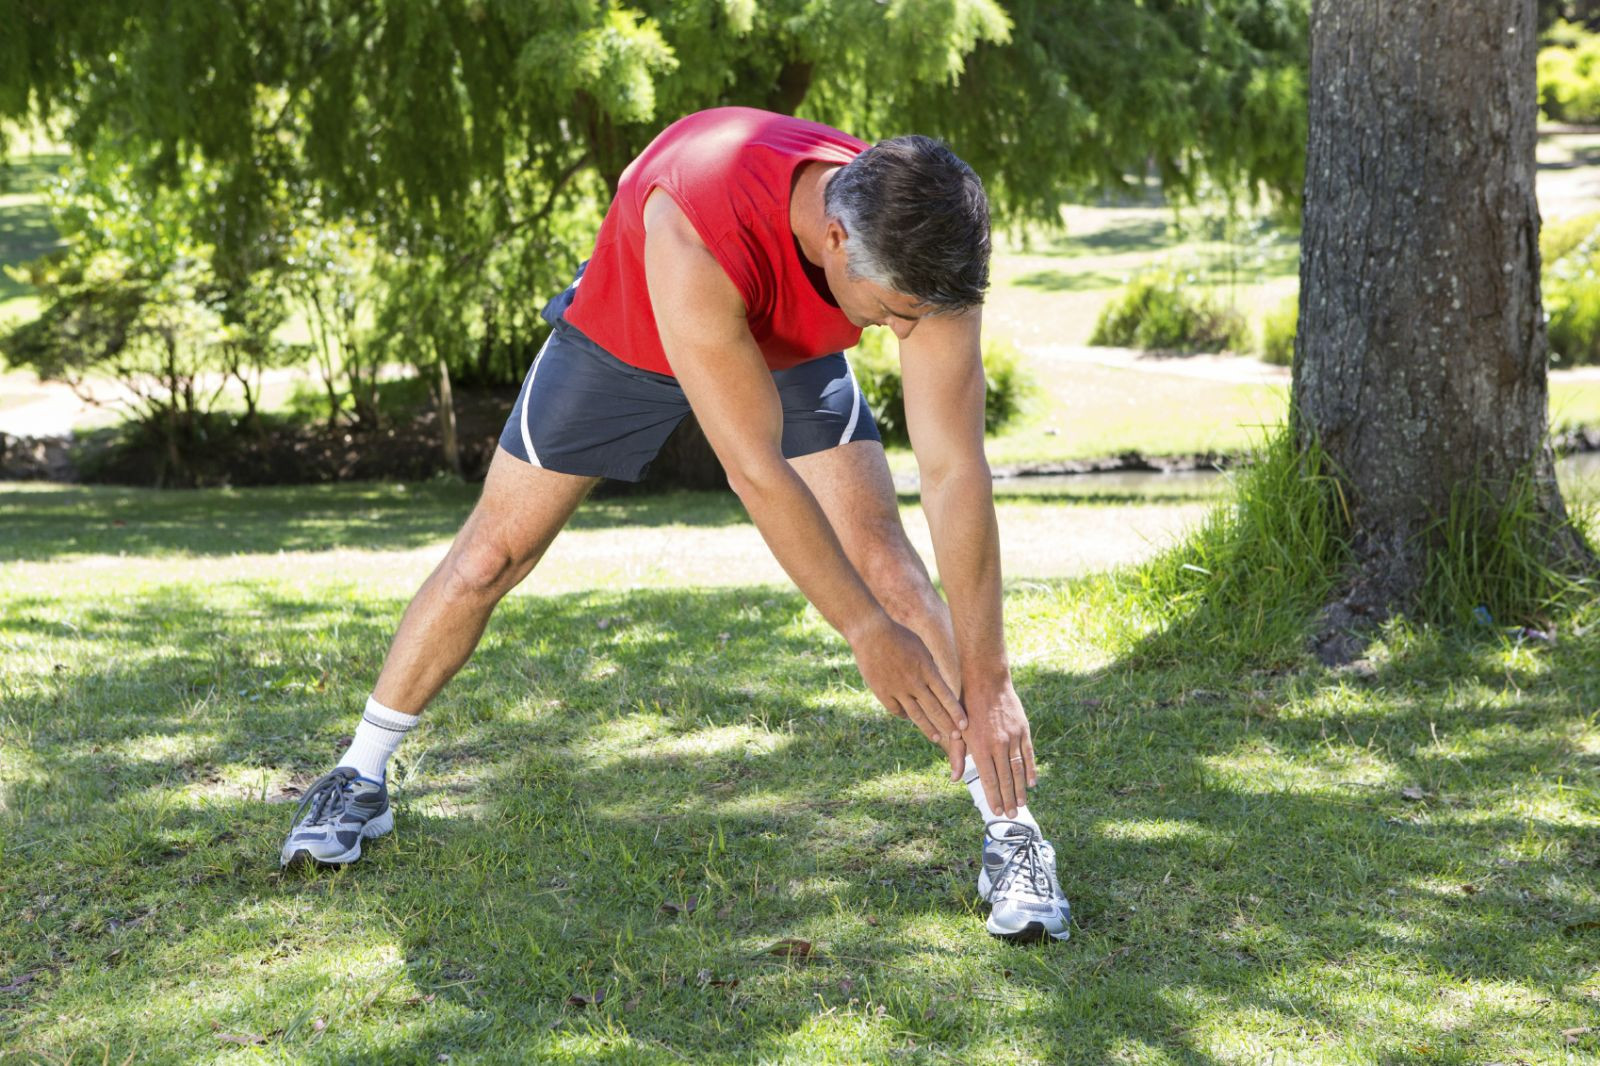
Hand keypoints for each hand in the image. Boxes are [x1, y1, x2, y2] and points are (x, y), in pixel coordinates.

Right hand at [848, 612, 967, 771]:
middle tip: (957, 738)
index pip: (946, 696)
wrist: (871, 632)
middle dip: (947, 725)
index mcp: (926, 669)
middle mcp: (914, 682)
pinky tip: (909, 719)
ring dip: (928, 728)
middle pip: (934, 709)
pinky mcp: (882, 691)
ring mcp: (897, 688)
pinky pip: (896, 710)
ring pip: (916, 714)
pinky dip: (904, 715)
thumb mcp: (921, 649)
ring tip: (936, 738)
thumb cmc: (899, 636)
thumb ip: (930, 668)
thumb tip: (939, 683)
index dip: (956, 712)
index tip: (965, 725)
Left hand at [961, 678, 1035, 818]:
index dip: (993, 796)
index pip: (988, 778)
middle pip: (1005, 778)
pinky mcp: (1023, 729)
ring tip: (1022, 804)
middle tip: (1011, 816)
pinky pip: (1029, 754)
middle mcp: (998, 744)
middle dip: (1008, 799)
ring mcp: (1012, 737)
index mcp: (980, 746)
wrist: (985, 680)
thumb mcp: (957, 730)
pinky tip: (1033, 783)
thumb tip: (955, 779)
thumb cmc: (966, 705)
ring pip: (1019, 769)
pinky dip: (1031, 770)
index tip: (996, 811)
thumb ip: (957, 755)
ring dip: (1021, 789)